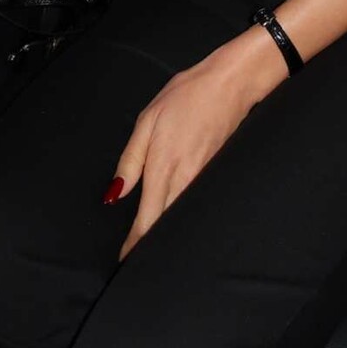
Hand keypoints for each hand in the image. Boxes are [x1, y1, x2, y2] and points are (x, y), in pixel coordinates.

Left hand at [105, 25, 285, 261]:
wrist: (232, 83)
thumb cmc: (186, 96)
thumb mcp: (147, 120)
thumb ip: (130, 160)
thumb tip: (115, 195)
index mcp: (162, 168)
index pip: (146, 220)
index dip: (135, 245)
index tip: (125, 262)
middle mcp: (184, 179)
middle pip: (164, 226)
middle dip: (149, 247)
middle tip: (136, 265)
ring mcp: (203, 179)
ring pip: (181, 218)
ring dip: (167, 235)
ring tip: (153, 251)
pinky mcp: (215, 173)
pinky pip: (196, 204)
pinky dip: (184, 218)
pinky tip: (178, 221)